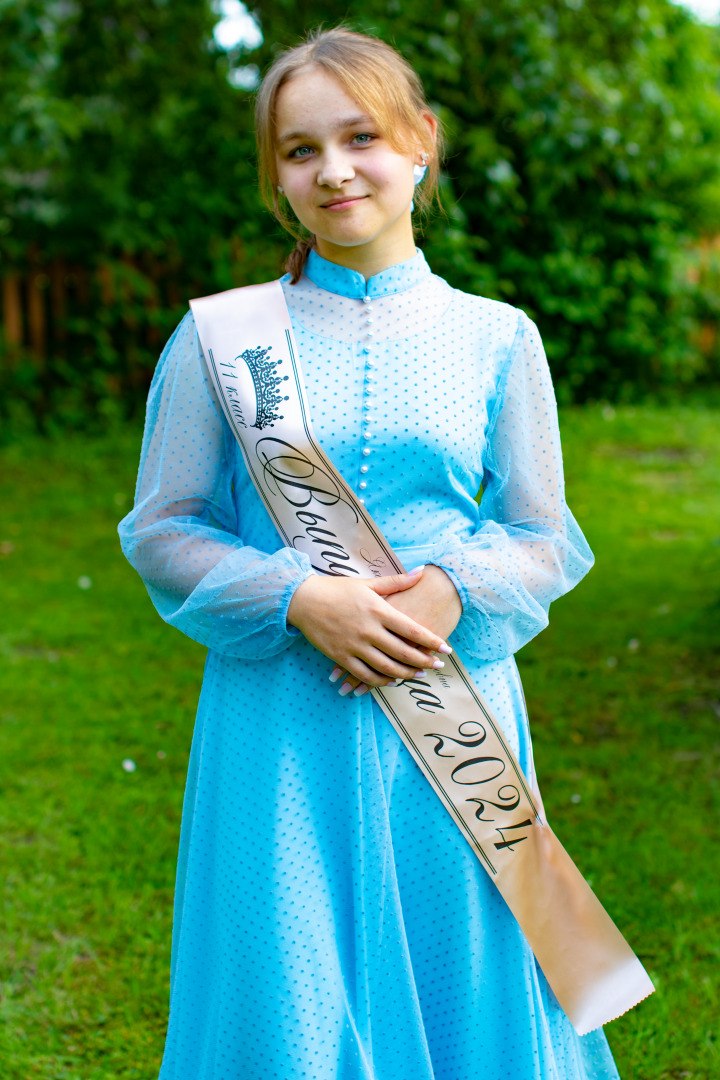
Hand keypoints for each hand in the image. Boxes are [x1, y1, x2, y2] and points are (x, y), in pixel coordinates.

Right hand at [332, 564, 461, 695]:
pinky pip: (366, 675)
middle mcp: (368, 630)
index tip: (446, 649)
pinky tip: (392, 680)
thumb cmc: (338, 589)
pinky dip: (381, 680)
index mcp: (378, 609)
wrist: (304, 600)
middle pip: (403, 652)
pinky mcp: (341, 657)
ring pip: (387, 667)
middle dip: (424, 661)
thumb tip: (422, 572)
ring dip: (406, 673)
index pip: (412, 629)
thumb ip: (396, 582)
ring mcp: (354, 645)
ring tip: (419, 674)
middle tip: (438, 665)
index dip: (432, 641)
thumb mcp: (368, 583)